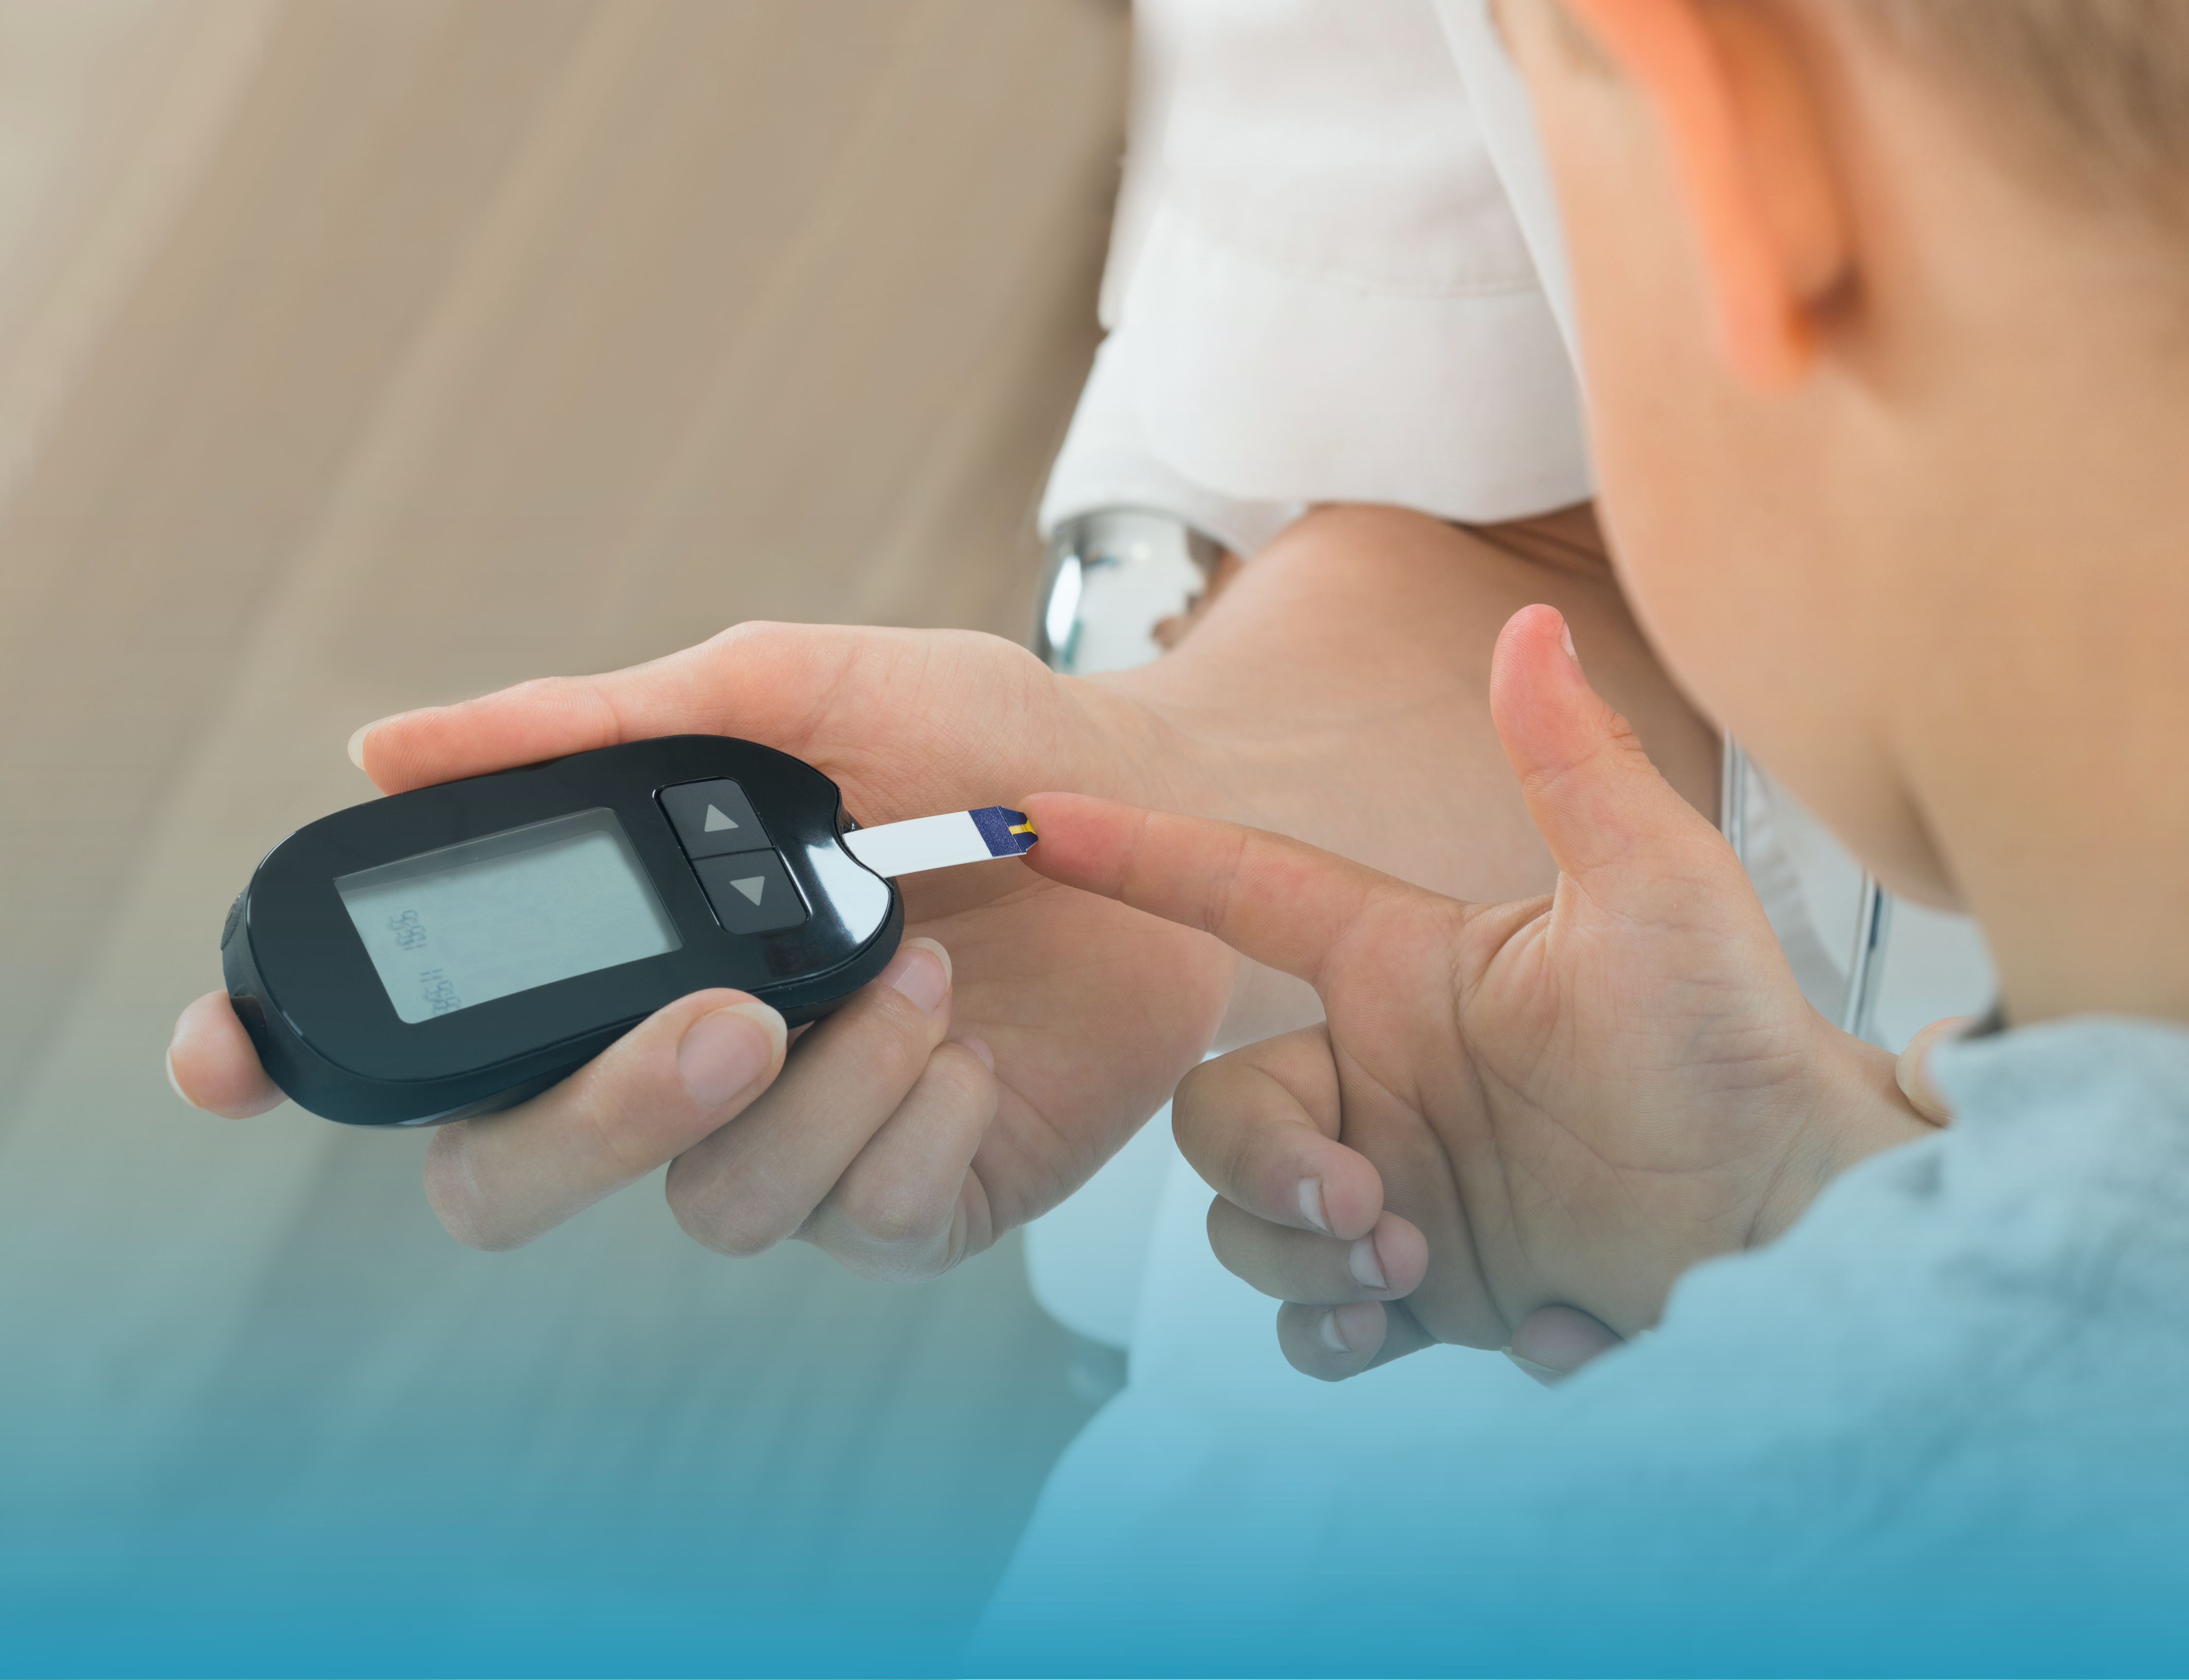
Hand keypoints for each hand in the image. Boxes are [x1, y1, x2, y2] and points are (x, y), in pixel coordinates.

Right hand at [167, 506, 1722, 1277]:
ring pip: (710, 1203)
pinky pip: (856, 1218)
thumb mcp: (792, 693)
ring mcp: (792, 1145)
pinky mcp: (912, 1197)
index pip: (418, 1044)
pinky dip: (911, 1118)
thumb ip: (603, 727)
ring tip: (918, 963)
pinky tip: (966, 1029)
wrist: (1172, 809)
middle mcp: (678, 1065)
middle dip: (595, 1114)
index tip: (233, 1052)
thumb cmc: (985, 742)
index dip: (293, 1058)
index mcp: (624, 952)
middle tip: (721, 1014)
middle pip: (514, 1177)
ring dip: (818, 1085)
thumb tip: (390, 745)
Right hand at [1021, 605, 1937, 1378]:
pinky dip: (1327, 1331)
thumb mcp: (1658, 891)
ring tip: (1402, 1261)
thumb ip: (1575, 764)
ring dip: (1297, 1255)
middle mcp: (1385, 1077)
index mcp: (1408, 971)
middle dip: (1259, 1163)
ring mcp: (1398, 1185)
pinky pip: (1312, 1320)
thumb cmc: (1738, 1040)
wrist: (1796, 1219)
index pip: (1246, 890)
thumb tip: (1530, 624)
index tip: (1042, 823)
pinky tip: (1398, 1322)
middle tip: (1359, 1203)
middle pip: (1218, 1111)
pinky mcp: (1429, 1287)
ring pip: (1248, 1222)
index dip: (1143, 856)